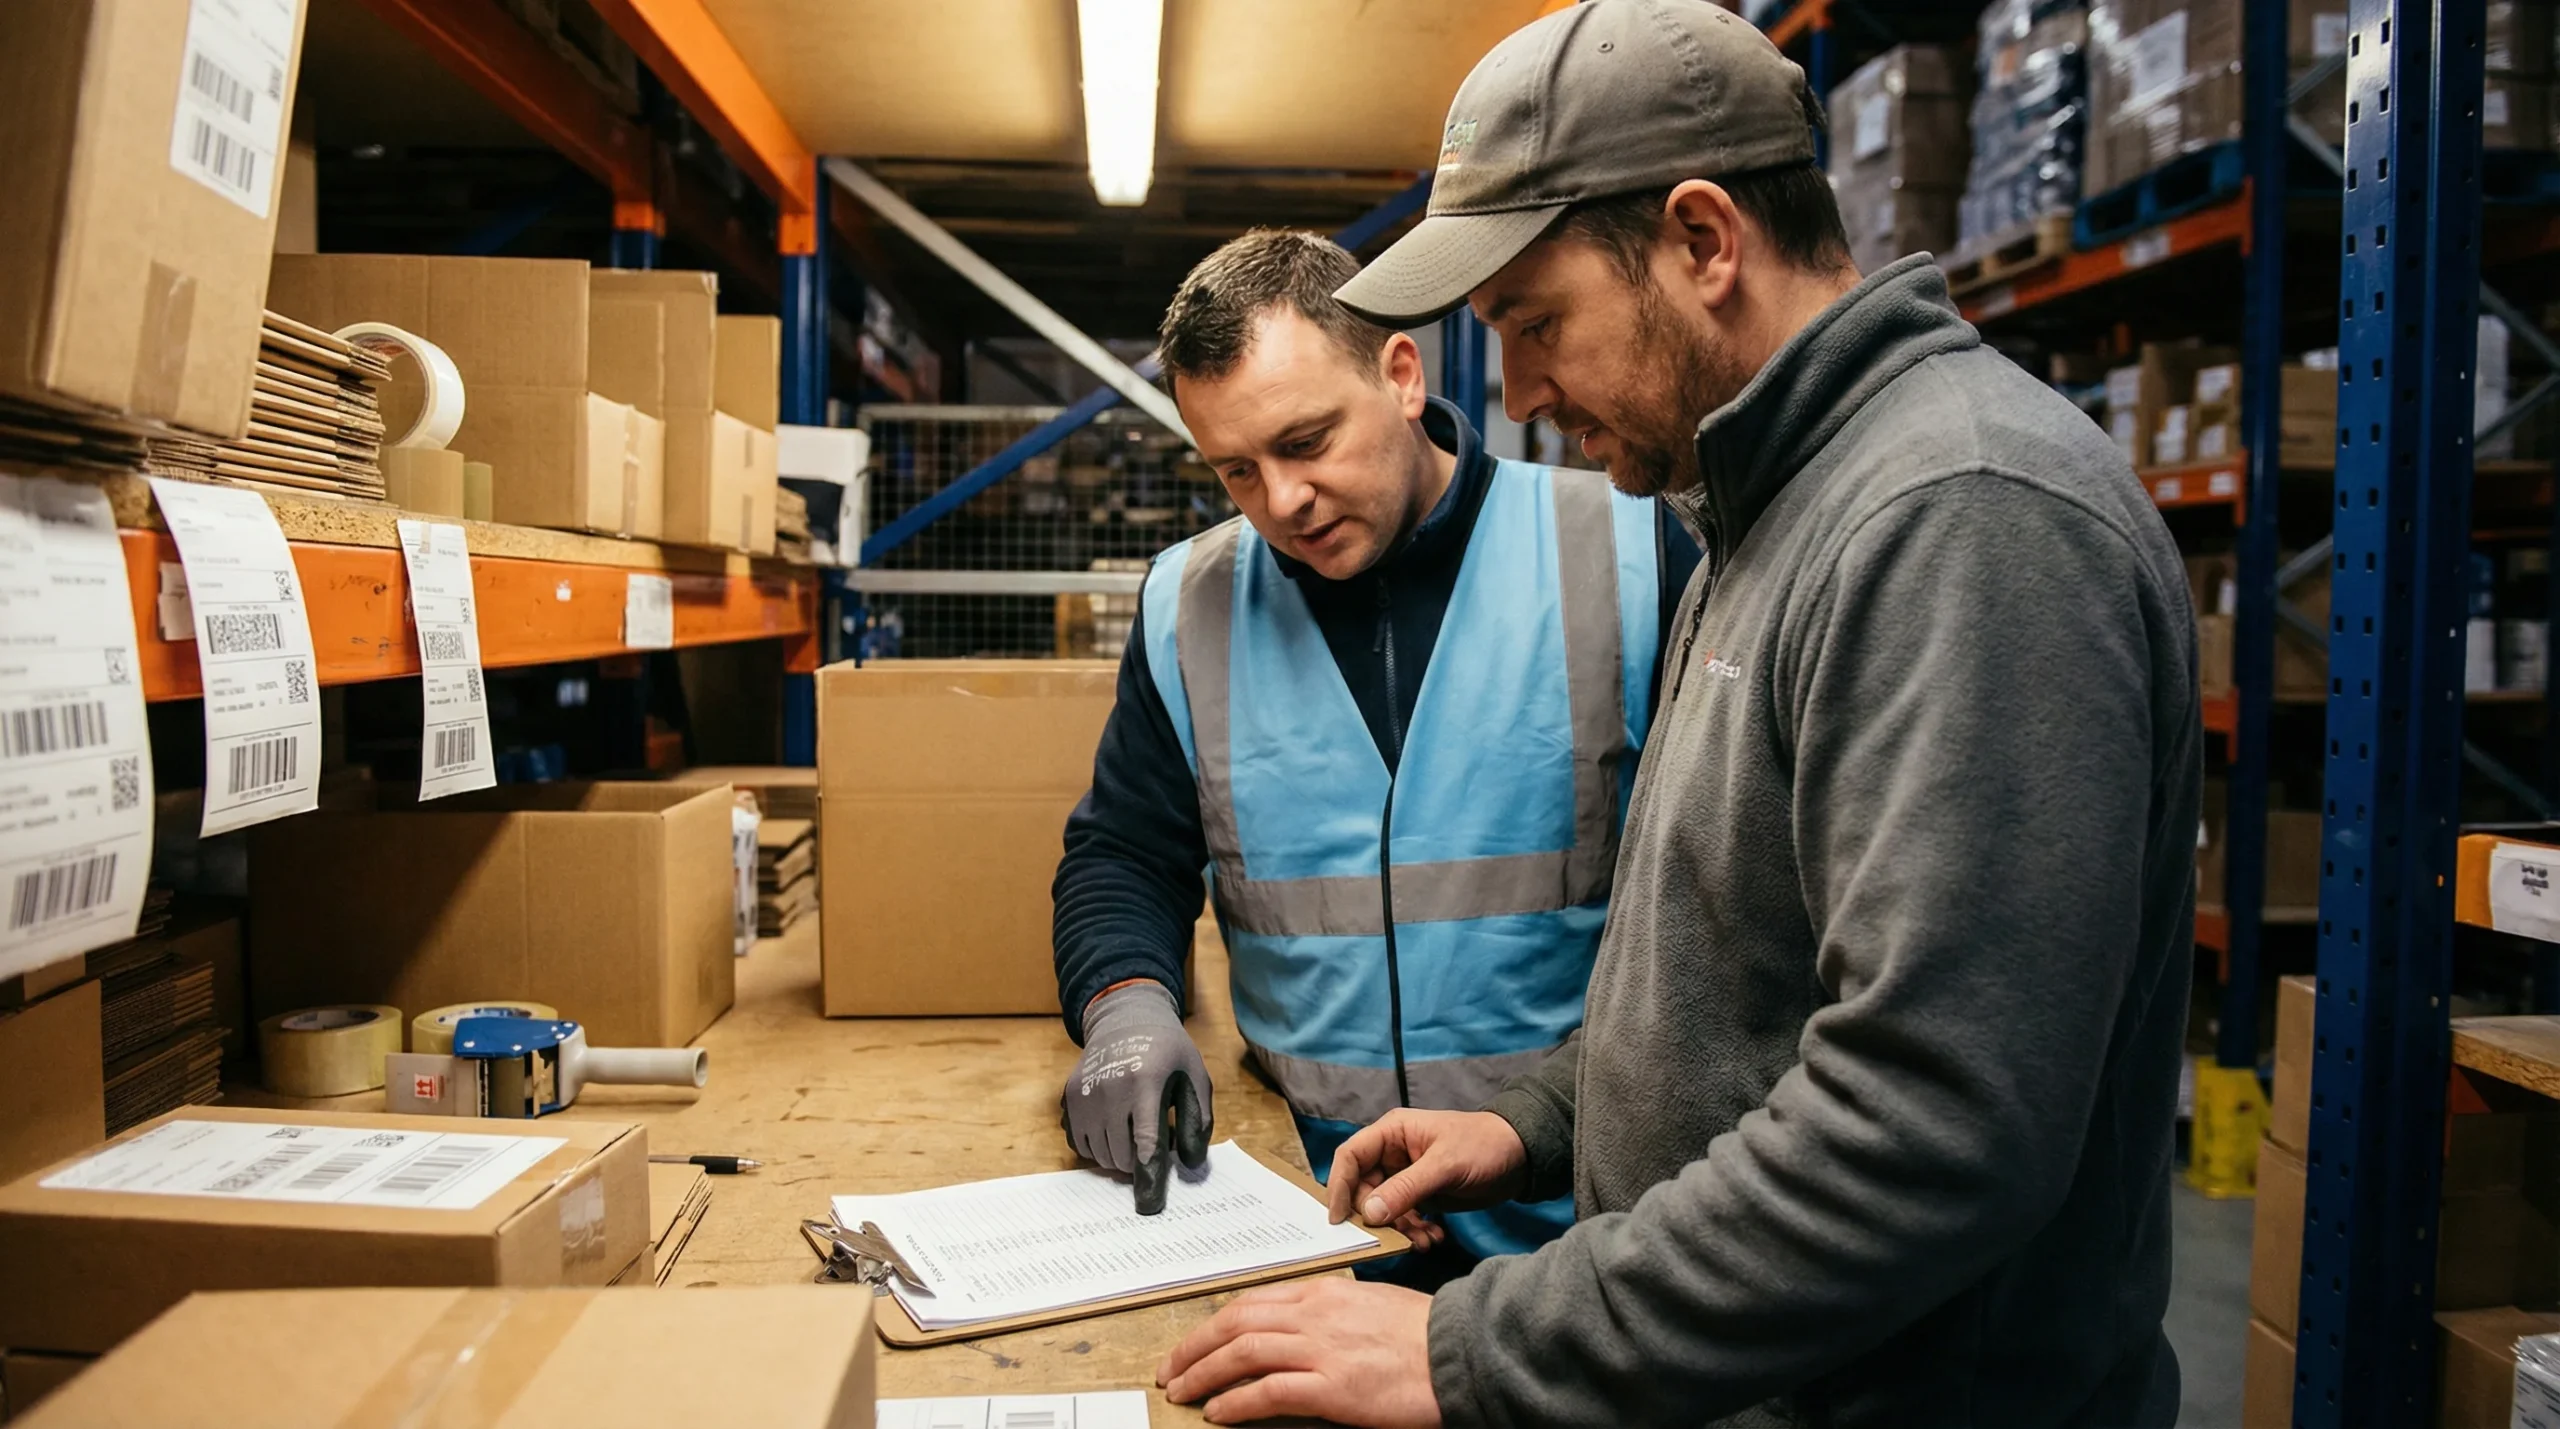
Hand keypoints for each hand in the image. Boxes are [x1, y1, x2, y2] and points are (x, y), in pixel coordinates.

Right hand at [1061, 982, 1211, 1212]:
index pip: (1147, 1143)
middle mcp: (1110, 1090)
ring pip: (1101, 1155)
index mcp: (1145, 1083)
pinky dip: (1100, 1147)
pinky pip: (1082, 1145)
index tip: (1150, 1205)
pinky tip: (1114, 1127)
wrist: (1125, 1020)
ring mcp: (1085, 1095)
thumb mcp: (1195, 1078)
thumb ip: (1198, 1122)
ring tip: (1135, 1130)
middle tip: (1154, 1141)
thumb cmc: (1168, 1053)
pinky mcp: (1069, 1098)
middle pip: (1123, 1156)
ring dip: (1121, 1157)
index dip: (1150, 1178)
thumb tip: (1189, 1164)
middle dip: (1140, 1164)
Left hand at [1158, 1278, 1441, 1426]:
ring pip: (1242, 1353)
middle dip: (1194, 1347)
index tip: (1193, 1343)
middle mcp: (1315, 1314)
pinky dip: (1236, 1401)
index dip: (1214, 1324)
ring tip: (1182, 1393)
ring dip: (1203, 1374)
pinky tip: (1218, 1412)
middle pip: (1235, 1323)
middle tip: (1170, 1370)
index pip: (1252, 1302)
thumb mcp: (1369, 1306)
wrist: (1461, 1352)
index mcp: (1323, 1292)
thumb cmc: (1422, 1335)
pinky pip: (1268, 1391)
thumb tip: (1296, 1332)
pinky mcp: (1332, 1387)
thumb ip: (1329, 1313)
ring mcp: (1321, 1348)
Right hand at [1328, 1109, 1527, 1253]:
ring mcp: (1406, 1176)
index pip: (1350, 1157)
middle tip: (1394, 1239)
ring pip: (1384, 1209)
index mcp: (1392, 1133)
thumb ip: (1407, 1188)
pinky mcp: (1420, 1195)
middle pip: (1364, 1190)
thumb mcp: (1445, 1165)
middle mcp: (1392, 1154)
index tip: (1338, 1219)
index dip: (1339, 1187)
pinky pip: (1404, 1218)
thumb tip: (1370, 1214)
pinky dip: (1414, 1231)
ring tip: (1422, 1242)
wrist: (1521, 1157)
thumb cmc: (1484, 1146)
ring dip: (1399, 1230)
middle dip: (1378, 1218)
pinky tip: (1434, 1237)